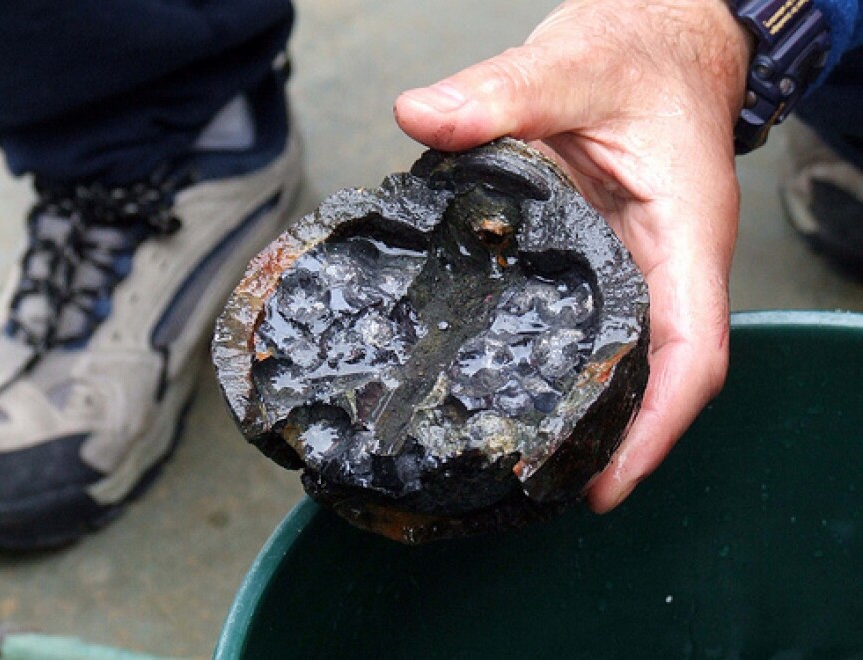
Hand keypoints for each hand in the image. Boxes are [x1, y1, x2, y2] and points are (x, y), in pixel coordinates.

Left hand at [394, 0, 751, 511]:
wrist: (664, 38)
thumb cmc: (645, 55)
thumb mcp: (574, 65)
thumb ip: (501, 92)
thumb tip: (423, 116)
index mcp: (683, 236)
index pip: (693, 355)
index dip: (656, 429)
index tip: (610, 483)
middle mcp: (667, 265)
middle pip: (656, 378)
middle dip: (614, 441)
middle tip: (546, 488)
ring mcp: (637, 265)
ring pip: (627, 358)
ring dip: (593, 414)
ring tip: (529, 461)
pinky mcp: (606, 255)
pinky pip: (597, 322)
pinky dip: (567, 363)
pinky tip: (516, 380)